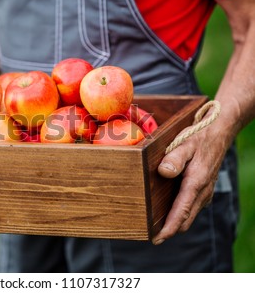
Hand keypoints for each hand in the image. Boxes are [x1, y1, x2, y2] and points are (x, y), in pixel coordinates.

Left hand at [153, 118, 227, 244]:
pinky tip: (168, 211)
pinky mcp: (204, 190)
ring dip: (175, 223)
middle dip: (170, 230)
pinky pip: (191, 207)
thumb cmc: (199, 137)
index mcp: (196, 182)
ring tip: (157, 226)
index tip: (157, 239)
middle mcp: (202, 191)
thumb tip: (163, 172)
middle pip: (185, 220)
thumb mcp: (185, 144)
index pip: (181, 212)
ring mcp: (205, 192)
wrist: (219, 132)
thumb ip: (174, 158)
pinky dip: (181, 214)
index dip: (168, 228)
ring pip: (189, 215)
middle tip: (152, 235)